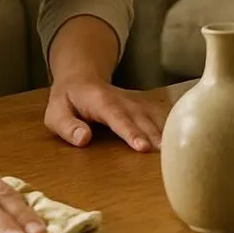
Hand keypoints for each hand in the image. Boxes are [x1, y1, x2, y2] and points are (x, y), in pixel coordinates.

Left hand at [45, 75, 166, 151]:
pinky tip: (178, 139)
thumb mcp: (55, 114)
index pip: (117, 117)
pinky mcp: (141, 105)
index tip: (142, 147)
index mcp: (100, 101)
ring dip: (164, 132)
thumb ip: (68, 126)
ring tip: (174, 152)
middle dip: (154, 136)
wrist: (82, 77)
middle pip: (141, 118)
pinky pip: (157, 114)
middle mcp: (122, 100)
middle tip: (166, 155)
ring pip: (152, 116)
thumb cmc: (67, 100)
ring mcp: (134, 101)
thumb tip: (84, 139)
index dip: (130, 132)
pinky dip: (168, 125)